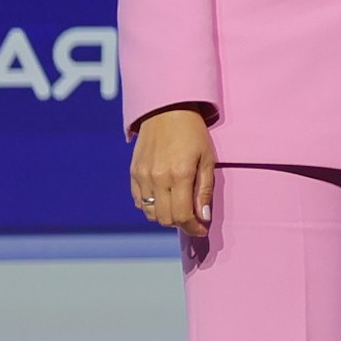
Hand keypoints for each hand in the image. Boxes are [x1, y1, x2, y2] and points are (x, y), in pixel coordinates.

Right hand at [130, 105, 216, 234]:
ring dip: (165, 216)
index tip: (202, 230)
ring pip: (150, 213)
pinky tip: (164, 198)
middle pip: (165, 219)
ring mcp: (142, 176)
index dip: (193, 228)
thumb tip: (202, 216)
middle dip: (181, 223)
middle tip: (193, 218)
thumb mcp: (207, 159)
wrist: (166, 111)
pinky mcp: (133, 173)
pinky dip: (151, 206)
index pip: (182, 215)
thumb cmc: (193, 134)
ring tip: (179, 207)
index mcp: (180, 175)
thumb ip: (204, 190)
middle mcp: (158, 178)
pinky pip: (139, 201)